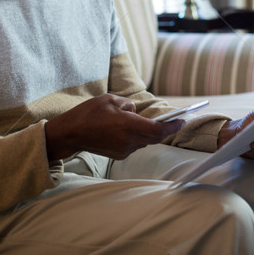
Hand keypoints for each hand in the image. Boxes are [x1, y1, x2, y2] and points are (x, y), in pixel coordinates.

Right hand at [45, 94, 183, 160]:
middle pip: (154, 137)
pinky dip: (137, 136)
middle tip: (173, 120)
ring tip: (148, 122)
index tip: (182, 120)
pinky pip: (135, 144)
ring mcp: (124, 149)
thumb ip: (129, 104)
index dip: (172, 126)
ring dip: (148, 132)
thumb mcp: (111, 99)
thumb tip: (136, 111)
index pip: (158, 130)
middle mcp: (129, 140)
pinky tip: (130, 128)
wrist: (71, 133)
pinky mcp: (119, 154)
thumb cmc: (89, 113)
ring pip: (145, 141)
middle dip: (164, 129)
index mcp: (129, 125)